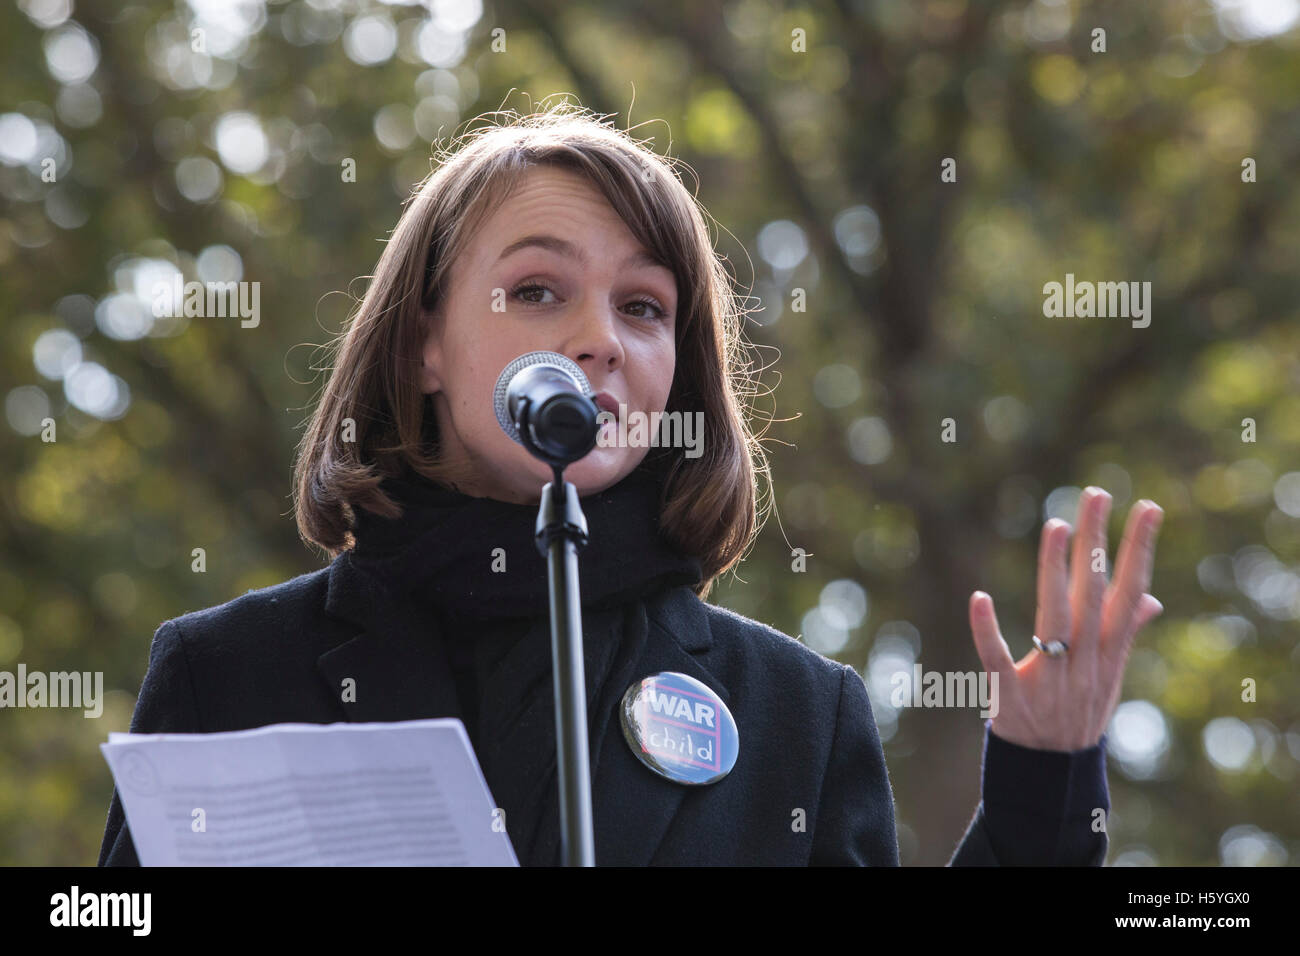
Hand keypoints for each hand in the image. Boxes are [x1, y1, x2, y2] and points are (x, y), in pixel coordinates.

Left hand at [968, 487, 1164, 751]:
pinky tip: (979, 597)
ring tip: (1057, 525)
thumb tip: (1151, 598)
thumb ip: (1126, 634)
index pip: (1131, 592)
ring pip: (1055, 618)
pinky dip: (987, 630)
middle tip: (1098, 494)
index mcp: (1109, 653)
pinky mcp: (1010, 696)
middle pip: (1094, 595)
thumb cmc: (1079, 712)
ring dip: (1055, 572)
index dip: (1140, 551)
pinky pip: (997, 659)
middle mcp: (1086, 663)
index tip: (1150, 508)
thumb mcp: (1110, 677)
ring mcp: (1049, 680)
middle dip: (1098, 543)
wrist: (1052, 774)